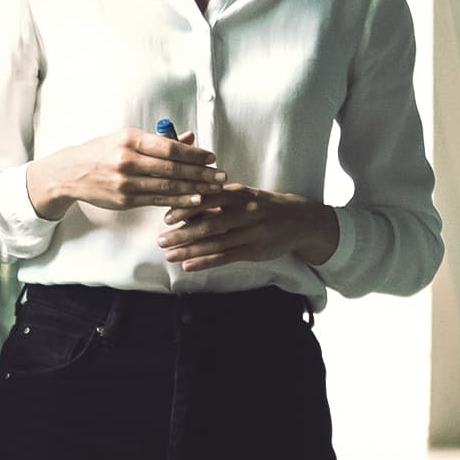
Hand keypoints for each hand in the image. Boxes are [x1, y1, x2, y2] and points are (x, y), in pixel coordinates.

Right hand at [25, 131, 218, 218]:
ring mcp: (125, 182)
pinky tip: (194, 201)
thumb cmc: (102, 152)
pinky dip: (178, 202)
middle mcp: (127, 159)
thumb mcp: (127, 139)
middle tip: (221, 176)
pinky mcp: (124, 199)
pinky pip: (157, 201)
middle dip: (200, 173)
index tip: (211, 157)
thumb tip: (190, 137)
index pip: (168, 147)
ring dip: (194, 189)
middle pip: (172, 168)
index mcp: (130, 139)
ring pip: (167, 187)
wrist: (70, 173)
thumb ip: (159, 140)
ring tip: (214, 190)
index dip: (193, 154)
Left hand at [156, 186, 337, 273]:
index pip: (207, 200)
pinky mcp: (255, 250)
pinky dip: (205, 262)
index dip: (186, 209)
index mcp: (238, 193)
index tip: (167, 217)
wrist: (299, 220)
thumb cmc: (263, 206)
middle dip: (182, 233)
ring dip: (189, 250)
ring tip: (169, 255)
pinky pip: (226, 257)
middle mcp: (244, 212)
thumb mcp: (243, 195)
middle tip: (161, 240)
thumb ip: (218, 199)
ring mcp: (251, 233)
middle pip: (208, 224)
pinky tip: (188, 265)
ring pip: (215, 243)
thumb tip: (186, 206)